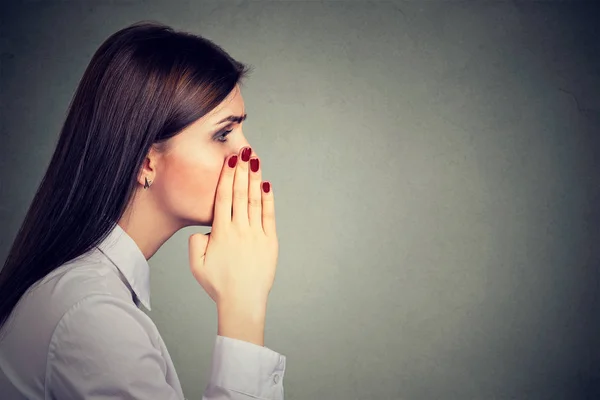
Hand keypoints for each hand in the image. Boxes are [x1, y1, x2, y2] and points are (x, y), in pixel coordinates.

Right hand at [188, 146, 278, 309]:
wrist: (242, 302)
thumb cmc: (218, 285)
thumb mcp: (196, 265)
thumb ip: (196, 242)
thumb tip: (205, 230)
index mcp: (221, 233)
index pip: (224, 197)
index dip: (227, 176)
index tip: (229, 160)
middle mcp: (239, 229)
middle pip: (240, 193)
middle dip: (242, 170)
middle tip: (244, 150)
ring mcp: (256, 235)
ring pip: (255, 201)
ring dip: (255, 179)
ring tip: (255, 160)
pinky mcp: (270, 242)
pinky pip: (269, 216)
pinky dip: (268, 200)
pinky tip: (267, 185)